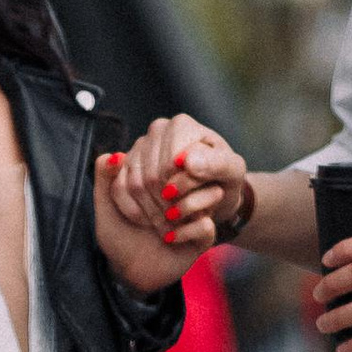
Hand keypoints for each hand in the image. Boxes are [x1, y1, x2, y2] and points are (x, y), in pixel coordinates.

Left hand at [93, 154, 220, 290]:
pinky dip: (185, 232)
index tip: (126, 208)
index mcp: (157, 176)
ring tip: (160, 228)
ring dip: (177, 212)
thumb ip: (104, 178)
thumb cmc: (119, 238)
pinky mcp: (204, 232)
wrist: (132, 272)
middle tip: (143, 221)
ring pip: (206, 194)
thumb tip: (113, 154)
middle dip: (155, 203)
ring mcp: (195, 209)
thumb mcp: (106, 207)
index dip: (136, 186)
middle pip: (181, 178)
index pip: (156, 164)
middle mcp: (180, 188)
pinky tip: (170, 239)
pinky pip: (206, 224)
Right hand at [109, 114, 246, 246]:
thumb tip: (187, 162)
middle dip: (168, 206)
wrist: (214, 189)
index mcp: (181, 126)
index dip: (182, 191)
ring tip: (173, 226)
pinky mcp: (126, 165)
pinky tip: (154, 223)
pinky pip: (119, 190)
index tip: (199, 207)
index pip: (170, 165)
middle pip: (151, 176)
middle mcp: (157, 130)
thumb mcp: (232, 171)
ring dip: (154, 213)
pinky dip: (136, 213)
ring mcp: (139, 146)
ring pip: (135, 185)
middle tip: (185, 222)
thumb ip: (215, 164)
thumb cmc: (225, 178)